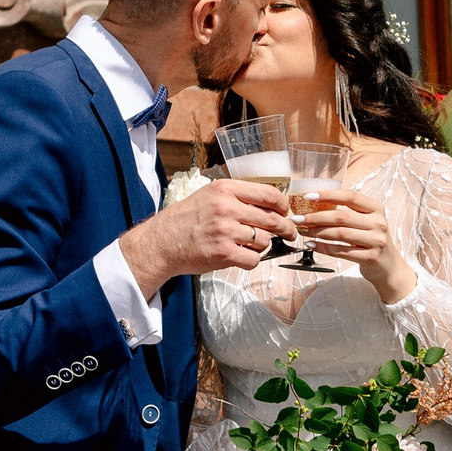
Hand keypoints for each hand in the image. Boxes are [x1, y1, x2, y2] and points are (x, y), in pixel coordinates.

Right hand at [117, 180, 294, 293]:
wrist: (162, 242)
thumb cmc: (186, 220)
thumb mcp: (209, 196)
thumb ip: (236, 197)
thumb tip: (269, 206)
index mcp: (225, 190)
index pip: (268, 194)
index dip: (283, 206)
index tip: (285, 212)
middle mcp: (226, 208)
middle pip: (272, 219)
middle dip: (286, 228)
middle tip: (289, 234)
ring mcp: (225, 231)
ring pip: (264, 240)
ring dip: (261, 245)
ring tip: (246, 245)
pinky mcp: (223, 253)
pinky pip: (253, 259)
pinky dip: (251, 260)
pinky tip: (241, 256)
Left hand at [295, 189, 414, 301]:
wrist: (389, 267)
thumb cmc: (372, 240)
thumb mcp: (367, 222)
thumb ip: (348, 212)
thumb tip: (314, 205)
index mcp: (376, 209)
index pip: (350, 196)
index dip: (328, 195)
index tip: (308, 197)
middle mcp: (378, 223)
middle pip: (341, 217)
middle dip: (315, 217)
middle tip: (298, 219)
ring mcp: (376, 241)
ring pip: (339, 234)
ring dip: (317, 232)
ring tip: (302, 231)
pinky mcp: (370, 257)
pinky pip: (341, 251)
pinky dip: (323, 248)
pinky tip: (311, 245)